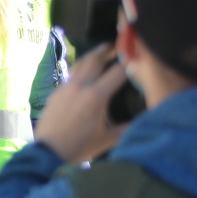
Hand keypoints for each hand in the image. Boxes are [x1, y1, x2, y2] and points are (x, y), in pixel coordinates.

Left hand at [34, 43, 129, 165]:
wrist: (48, 151)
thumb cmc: (80, 147)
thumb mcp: (109, 138)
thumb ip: (130, 126)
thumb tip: (148, 119)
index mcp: (96, 96)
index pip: (117, 71)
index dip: (129, 61)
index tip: (137, 55)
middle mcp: (80, 86)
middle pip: (96, 59)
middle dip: (108, 50)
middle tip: (118, 45)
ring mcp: (65, 87)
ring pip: (80, 63)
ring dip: (93, 55)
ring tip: (102, 50)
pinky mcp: (56, 92)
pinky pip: (72, 74)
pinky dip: (82, 68)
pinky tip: (86, 71)